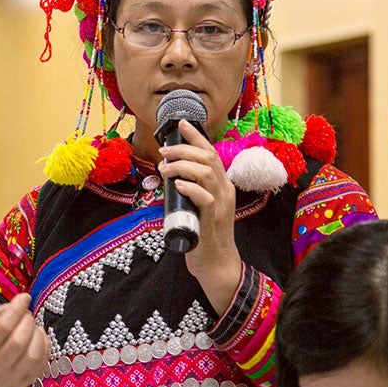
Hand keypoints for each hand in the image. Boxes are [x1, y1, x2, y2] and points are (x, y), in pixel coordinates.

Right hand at [0, 293, 50, 386]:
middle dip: (28, 321)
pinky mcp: (24, 384)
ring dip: (38, 334)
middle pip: (19, 341)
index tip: (25, 297)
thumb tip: (19, 303)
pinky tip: (39, 338)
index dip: (17, 309)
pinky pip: (41, 364)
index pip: (2, 328)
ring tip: (34, 326)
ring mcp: (11, 378)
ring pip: (33, 354)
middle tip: (27, 314)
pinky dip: (45, 347)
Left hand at [157, 119, 242, 312]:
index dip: (196, 136)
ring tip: (165, 169)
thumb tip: (169, 174)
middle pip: (207, 158)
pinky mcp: (213, 219)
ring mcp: (221, 204)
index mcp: (222, 184)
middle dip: (183, 149)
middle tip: (163, 152)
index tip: (181, 123)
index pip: (211, 152)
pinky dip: (190, 188)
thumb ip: (189, 189)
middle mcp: (224, 190)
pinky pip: (205, 198)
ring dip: (182, 166)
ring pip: (205, 173)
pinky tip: (177, 185)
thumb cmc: (203, 233)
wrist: (216, 263)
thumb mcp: (197, 205)